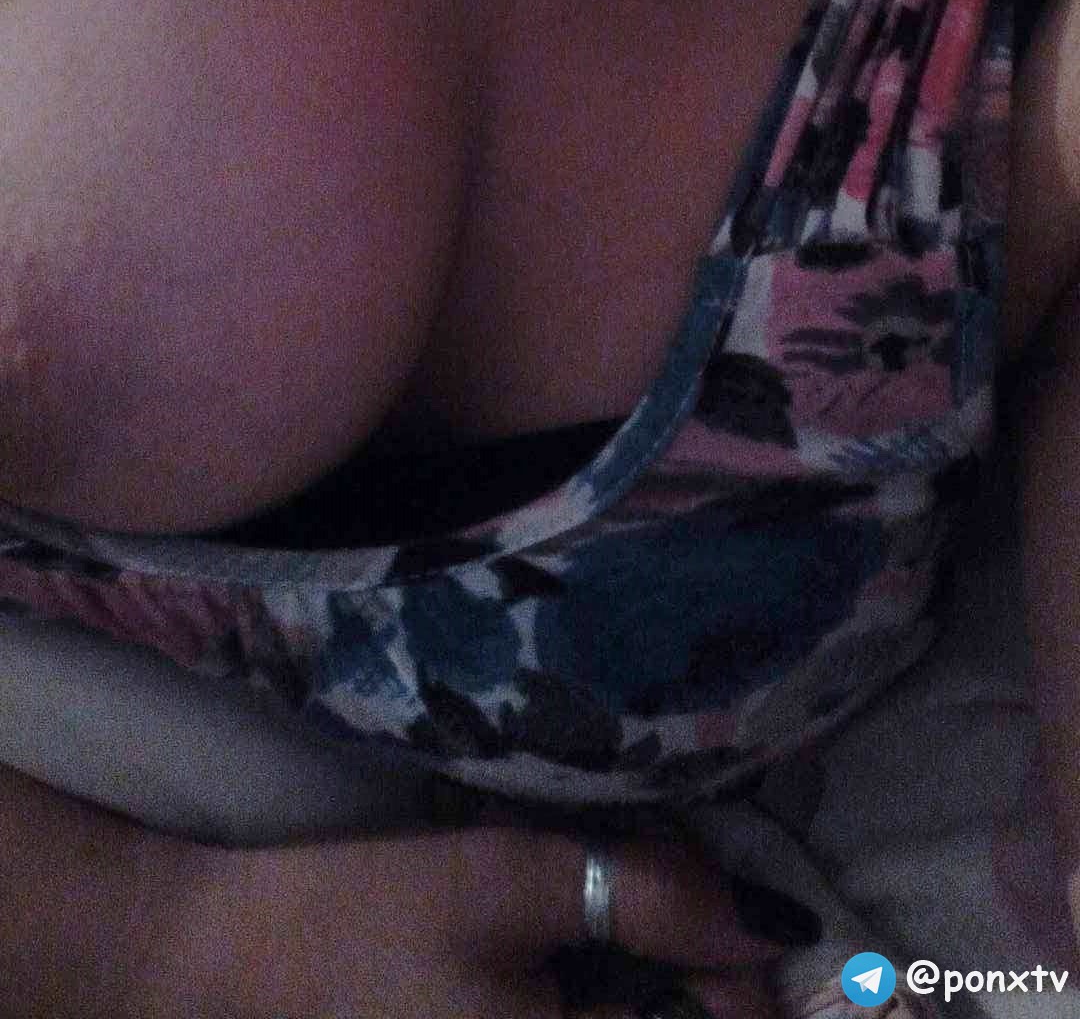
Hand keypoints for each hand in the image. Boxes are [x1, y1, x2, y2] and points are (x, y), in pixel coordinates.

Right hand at [182, 820, 819, 1017]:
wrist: (226, 958)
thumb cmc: (361, 915)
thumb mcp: (506, 879)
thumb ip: (645, 893)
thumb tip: (766, 922)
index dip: (742, 976)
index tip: (719, 897)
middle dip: (695, 970)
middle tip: (667, 883)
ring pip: (620, 1018)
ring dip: (648, 977)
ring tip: (627, 902)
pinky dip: (596, 986)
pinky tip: (577, 942)